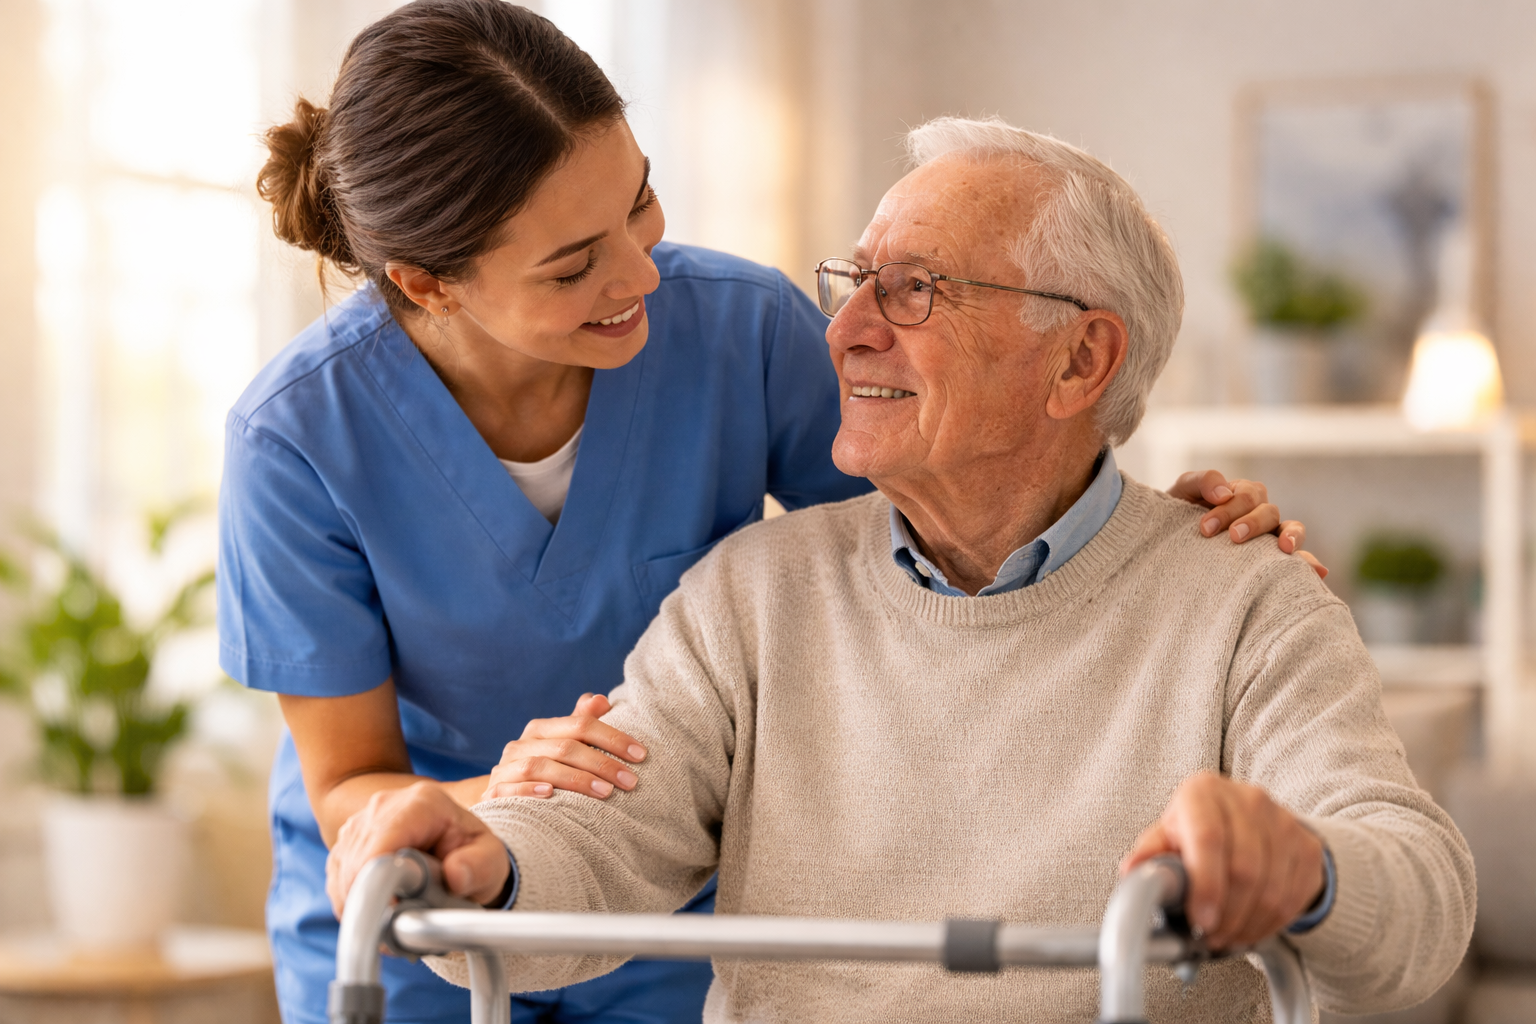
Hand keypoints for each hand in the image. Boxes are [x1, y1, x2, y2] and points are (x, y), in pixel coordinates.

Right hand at [325, 780, 508, 917]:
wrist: (456, 848)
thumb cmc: (474, 855)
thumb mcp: (490, 860)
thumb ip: (479, 867)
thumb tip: (455, 876)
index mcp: (421, 804)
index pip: (382, 846)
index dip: (381, 886)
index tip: (395, 915)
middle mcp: (383, 805)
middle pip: (357, 865)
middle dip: (375, 903)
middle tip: (402, 926)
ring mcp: (359, 824)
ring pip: (343, 878)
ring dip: (366, 907)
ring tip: (399, 916)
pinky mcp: (345, 845)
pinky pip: (337, 884)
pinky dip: (356, 905)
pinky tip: (384, 906)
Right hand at [482, 692, 646, 800]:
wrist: (504, 795)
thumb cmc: (546, 768)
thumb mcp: (564, 744)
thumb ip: (582, 722)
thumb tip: (600, 699)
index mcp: (541, 729)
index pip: (581, 725)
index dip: (613, 738)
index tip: (640, 755)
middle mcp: (521, 745)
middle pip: (565, 747)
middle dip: (602, 764)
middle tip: (630, 781)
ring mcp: (505, 768)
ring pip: (540, 767)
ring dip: (575, 779)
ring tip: (605, 793)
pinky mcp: (494, 793)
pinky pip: (511, 789)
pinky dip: (530, 791)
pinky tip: (551, 796)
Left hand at [1122, 772, 1326, 949]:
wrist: (1251, 823)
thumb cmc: (1199, 829)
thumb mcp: (1168, 835)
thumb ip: (1150, 854)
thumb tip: (1131, 871)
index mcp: (1203, 792)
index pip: (1208, 837)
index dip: (1205, 885)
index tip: (1200, 921)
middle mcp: (1247, 799)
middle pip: (1244, 869)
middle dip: (1225, 915)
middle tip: (1209, 937)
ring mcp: (1282, 821)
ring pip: (1270, 890)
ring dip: (1246, 926)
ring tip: (1226, 936)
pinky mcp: (1307, 846)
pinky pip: (1292, 898)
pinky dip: (1269, 925)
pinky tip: (1249, 928)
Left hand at [1168, 470, 1327, 578]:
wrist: (1167, 542)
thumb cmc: (1176, 515)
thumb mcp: (1182, 491)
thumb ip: (1202, 481)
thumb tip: (1223, 492)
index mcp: (1241, 495)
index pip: (1247, 495)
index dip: (1230, 509)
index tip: (1205, 527)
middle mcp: (1258, 513)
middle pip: (1268, 512)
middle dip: (1252, 522)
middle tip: (1233, 537)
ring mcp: (1267, 536)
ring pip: (1290, 529)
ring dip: (1290, 537)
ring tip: (1285, 549)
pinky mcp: (1269, 560)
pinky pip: (1297, 559)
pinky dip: (1309, 562)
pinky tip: (1319, 573)